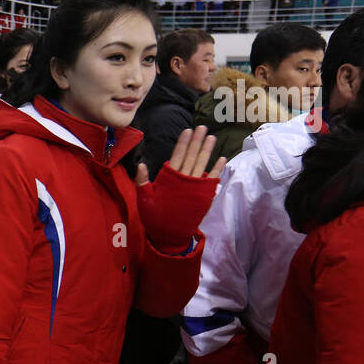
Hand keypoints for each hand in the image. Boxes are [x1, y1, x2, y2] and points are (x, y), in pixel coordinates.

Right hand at [134, 127, 223, 253]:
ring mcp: (196, 188)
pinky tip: (222, 158)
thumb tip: (140, 164)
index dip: (183, 143)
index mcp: (169, 179)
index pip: (177, 156)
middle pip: (192, 156)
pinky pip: (213, 179)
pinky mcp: (204, 196)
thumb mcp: (144, 199)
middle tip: (203, 128)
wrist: (170, 235)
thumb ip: (143, 181)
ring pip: (202, 164)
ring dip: (208, 151)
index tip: (188, 130)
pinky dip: (217, 169)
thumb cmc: (155, 217)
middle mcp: (184, 180)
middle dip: (197, 141)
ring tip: (212, 137)